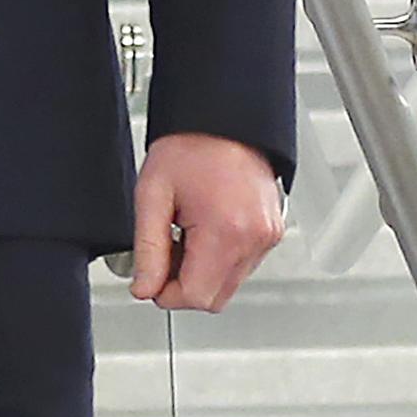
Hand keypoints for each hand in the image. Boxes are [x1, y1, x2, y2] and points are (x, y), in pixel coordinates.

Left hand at [130, 133, 284, 311]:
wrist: (224, 118)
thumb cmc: (191, 146)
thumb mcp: (153, 195)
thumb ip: (148, 248)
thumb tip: (145, 288)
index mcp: (226, 230)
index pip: (196, 297)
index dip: (165, 293)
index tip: (150, 278)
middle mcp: (255, 239)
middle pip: (215, 298)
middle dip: (183, 284)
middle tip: (165, 250)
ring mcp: (268, 237)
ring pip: (229, 285)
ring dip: (201, 271)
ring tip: (184, 232)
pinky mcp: (272, 233)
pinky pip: (242, 266)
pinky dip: (218, 259)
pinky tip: (203, 229)